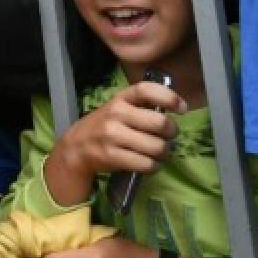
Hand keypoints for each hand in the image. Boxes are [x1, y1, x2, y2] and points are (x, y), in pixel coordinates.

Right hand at [44, 81, 184, 204]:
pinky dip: (153, 167)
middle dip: (171, 132)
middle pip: (159, 123)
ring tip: (160, 152)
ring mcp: (112, 136)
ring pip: (156, 147)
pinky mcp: (112, 156)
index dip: (169, 97)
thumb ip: (142, 106)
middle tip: (170, 136)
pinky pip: (145, 164)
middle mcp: (116, 114)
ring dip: (164, 153)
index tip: (182, 108)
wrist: (76, 147)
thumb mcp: (118, 108)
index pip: (146, 90)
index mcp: (121, 98)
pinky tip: (150, 164)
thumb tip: (175, 110)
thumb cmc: (106, 125)